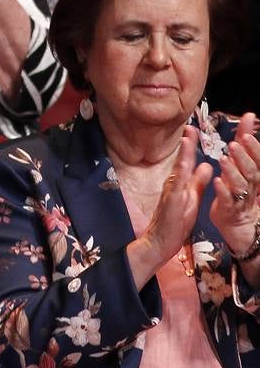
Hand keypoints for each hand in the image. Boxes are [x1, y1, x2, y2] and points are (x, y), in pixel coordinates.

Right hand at [140, 129, 211, 266]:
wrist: (161, 241)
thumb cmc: (176, 222)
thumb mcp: (191, 198)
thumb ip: (198, 182)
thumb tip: (206, 165)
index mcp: (181, 183)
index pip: (187, 161)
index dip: (191, 146)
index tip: (194, 129)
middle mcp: (175, 184)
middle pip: (182, 160)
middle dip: (187, 143)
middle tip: (191, 126)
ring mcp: (172, 192)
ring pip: (179, 170)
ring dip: (183, 154)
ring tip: (187, 138)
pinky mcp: (172, 202)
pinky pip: (177, 187)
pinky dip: (181, 175)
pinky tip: (184, 166)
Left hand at [210, 114, 259, 255]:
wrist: (239, 224)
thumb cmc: (240, 188)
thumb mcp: (243, 162)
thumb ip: (244, 140)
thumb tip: (249, 115)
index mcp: (255, 175)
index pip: (259, 160)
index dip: (255, 148)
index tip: (246, 134)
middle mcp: (251, 186)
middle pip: (251, 171)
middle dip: (243, 157)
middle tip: (234, 144)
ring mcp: (241, 199)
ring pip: (240, 185)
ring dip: (232, 171)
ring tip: (223, 159)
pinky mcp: (230, 210)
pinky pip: (228, 200)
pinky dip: (223, 190)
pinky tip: (217, 181)